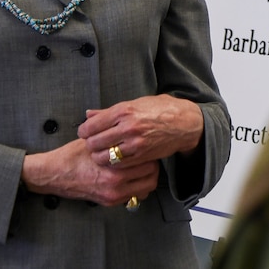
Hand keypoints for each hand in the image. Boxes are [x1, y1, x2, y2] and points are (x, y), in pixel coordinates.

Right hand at [21, 138, 157, 207]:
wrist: (53, 175)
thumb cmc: (72, 156)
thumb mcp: (93, 141)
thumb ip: (111, 133)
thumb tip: (128, 122)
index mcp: (113, 168)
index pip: (146, 160)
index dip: (149, 151)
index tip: (147, 145)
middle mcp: (115, 185)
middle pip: (151, 175)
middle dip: (152, 164)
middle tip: (149, 155)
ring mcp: (113, 195)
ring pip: (146, 187)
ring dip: (148, 177)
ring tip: (142, 166)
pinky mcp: (110, 202)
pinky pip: (135, 196)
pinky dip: (138, 187)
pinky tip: (133, 177)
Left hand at [79, 94, 203, 168]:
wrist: (184, 123)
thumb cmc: (160, 109)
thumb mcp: (135, 103)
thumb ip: (110, 111)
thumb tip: (89, 114)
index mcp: (124, 111)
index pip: (91, 126)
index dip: (84, 131)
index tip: (85, 132)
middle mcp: (127, 127)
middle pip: (94, 143)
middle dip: (90, 144)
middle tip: (93, 143)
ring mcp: (134, 144)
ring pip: (103, 157)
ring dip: (99, 155)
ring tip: (102, 151)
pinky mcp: (141, 156)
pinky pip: (117, 165)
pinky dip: (112, 163)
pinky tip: (114, 157)